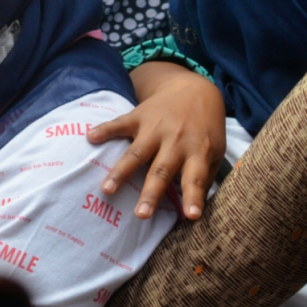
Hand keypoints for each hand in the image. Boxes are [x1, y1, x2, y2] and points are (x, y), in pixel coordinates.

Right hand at [88, 62, 225, 219]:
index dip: (193, 197)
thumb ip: (207, 175)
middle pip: (161, 171)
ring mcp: (155, 128)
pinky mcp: (139, 116)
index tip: (190, 216)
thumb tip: (199, 206)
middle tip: (141, 215)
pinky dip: (104, 130)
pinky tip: (90, 137)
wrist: (194, 89)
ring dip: (121, 172)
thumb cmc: (205, 128)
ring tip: (107, 190)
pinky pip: (119, 124)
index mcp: (198, 151)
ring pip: (136, 153)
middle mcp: (176, 141)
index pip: (196, 178)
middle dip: (150, 193)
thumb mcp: (216, 150)